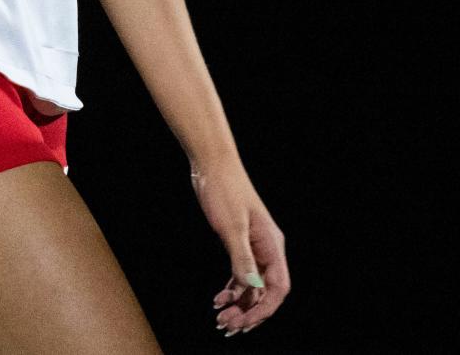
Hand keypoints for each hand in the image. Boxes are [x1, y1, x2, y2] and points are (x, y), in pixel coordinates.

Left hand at [189, 152, 290, 336]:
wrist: (211, 164)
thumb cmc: (223, 189)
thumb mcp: (231, 226)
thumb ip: (241, 258)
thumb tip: (251, 289)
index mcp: (272, 244)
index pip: (278, 288)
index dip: (263, 310)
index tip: (244, 323)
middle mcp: (267, 248)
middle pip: (265, 291)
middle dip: (248, 312)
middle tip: (226, 326)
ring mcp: (254, 245)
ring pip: (252, 285)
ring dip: (239, 304)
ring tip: (221, 318)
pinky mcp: (240, 242)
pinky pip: (242, 274)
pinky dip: (233, 289)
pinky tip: (219, 299)